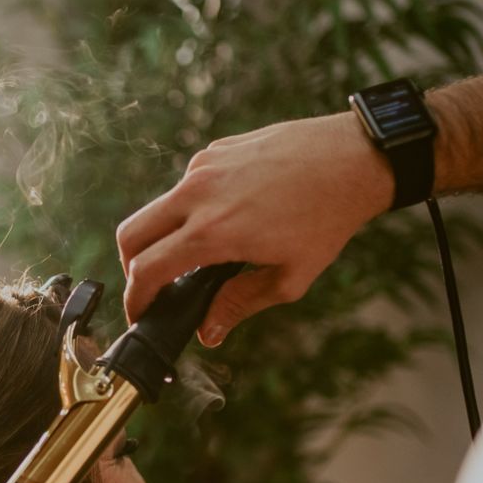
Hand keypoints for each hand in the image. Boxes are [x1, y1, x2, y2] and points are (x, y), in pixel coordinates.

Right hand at [116, 112, 390, 341]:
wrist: (352, 158)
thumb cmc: (327, 219)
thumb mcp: (289, 277)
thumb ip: (239, 305)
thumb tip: (208, 332)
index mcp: (212, 232)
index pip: (146, 271)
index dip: (135, 299)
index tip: (140, 313)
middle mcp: (197, 194)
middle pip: (130, 234)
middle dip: (130, 267)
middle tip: (150, 287)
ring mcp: (204, 167)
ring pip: (158, 208)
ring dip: (162, 236)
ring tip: (196, 255)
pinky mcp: (216, 150)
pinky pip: (187, 185)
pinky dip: (190, 209)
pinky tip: (226, 218)